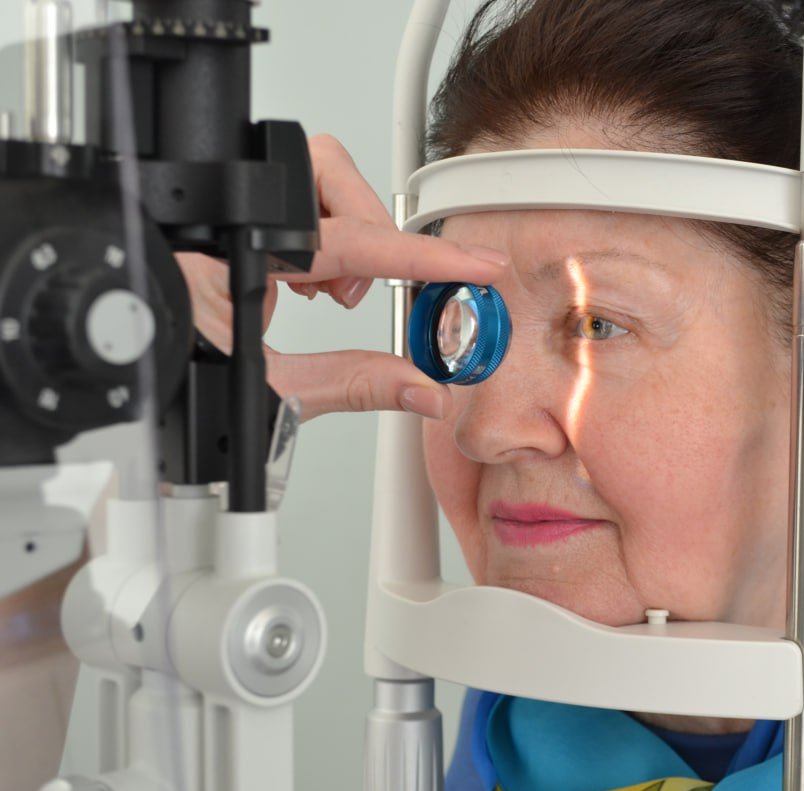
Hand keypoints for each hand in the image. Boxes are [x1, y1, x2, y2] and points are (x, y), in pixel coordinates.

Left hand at [180, 134, 507, 420]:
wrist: (134, 402)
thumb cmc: (175, 394)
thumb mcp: (272, 398)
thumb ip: (354, 386)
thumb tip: (423, 389)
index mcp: (218, 257)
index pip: (343, 240)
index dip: (416, 255)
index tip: (468, 263)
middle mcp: (218, 230)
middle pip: (324, 174)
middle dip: (367, 226)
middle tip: (360, 291)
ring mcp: (224, 230)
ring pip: (315, 183)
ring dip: (346, 235)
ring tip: (334, 294)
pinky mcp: (232, 241)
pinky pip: (297, 212)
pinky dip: (323, 245)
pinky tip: (313, 288)